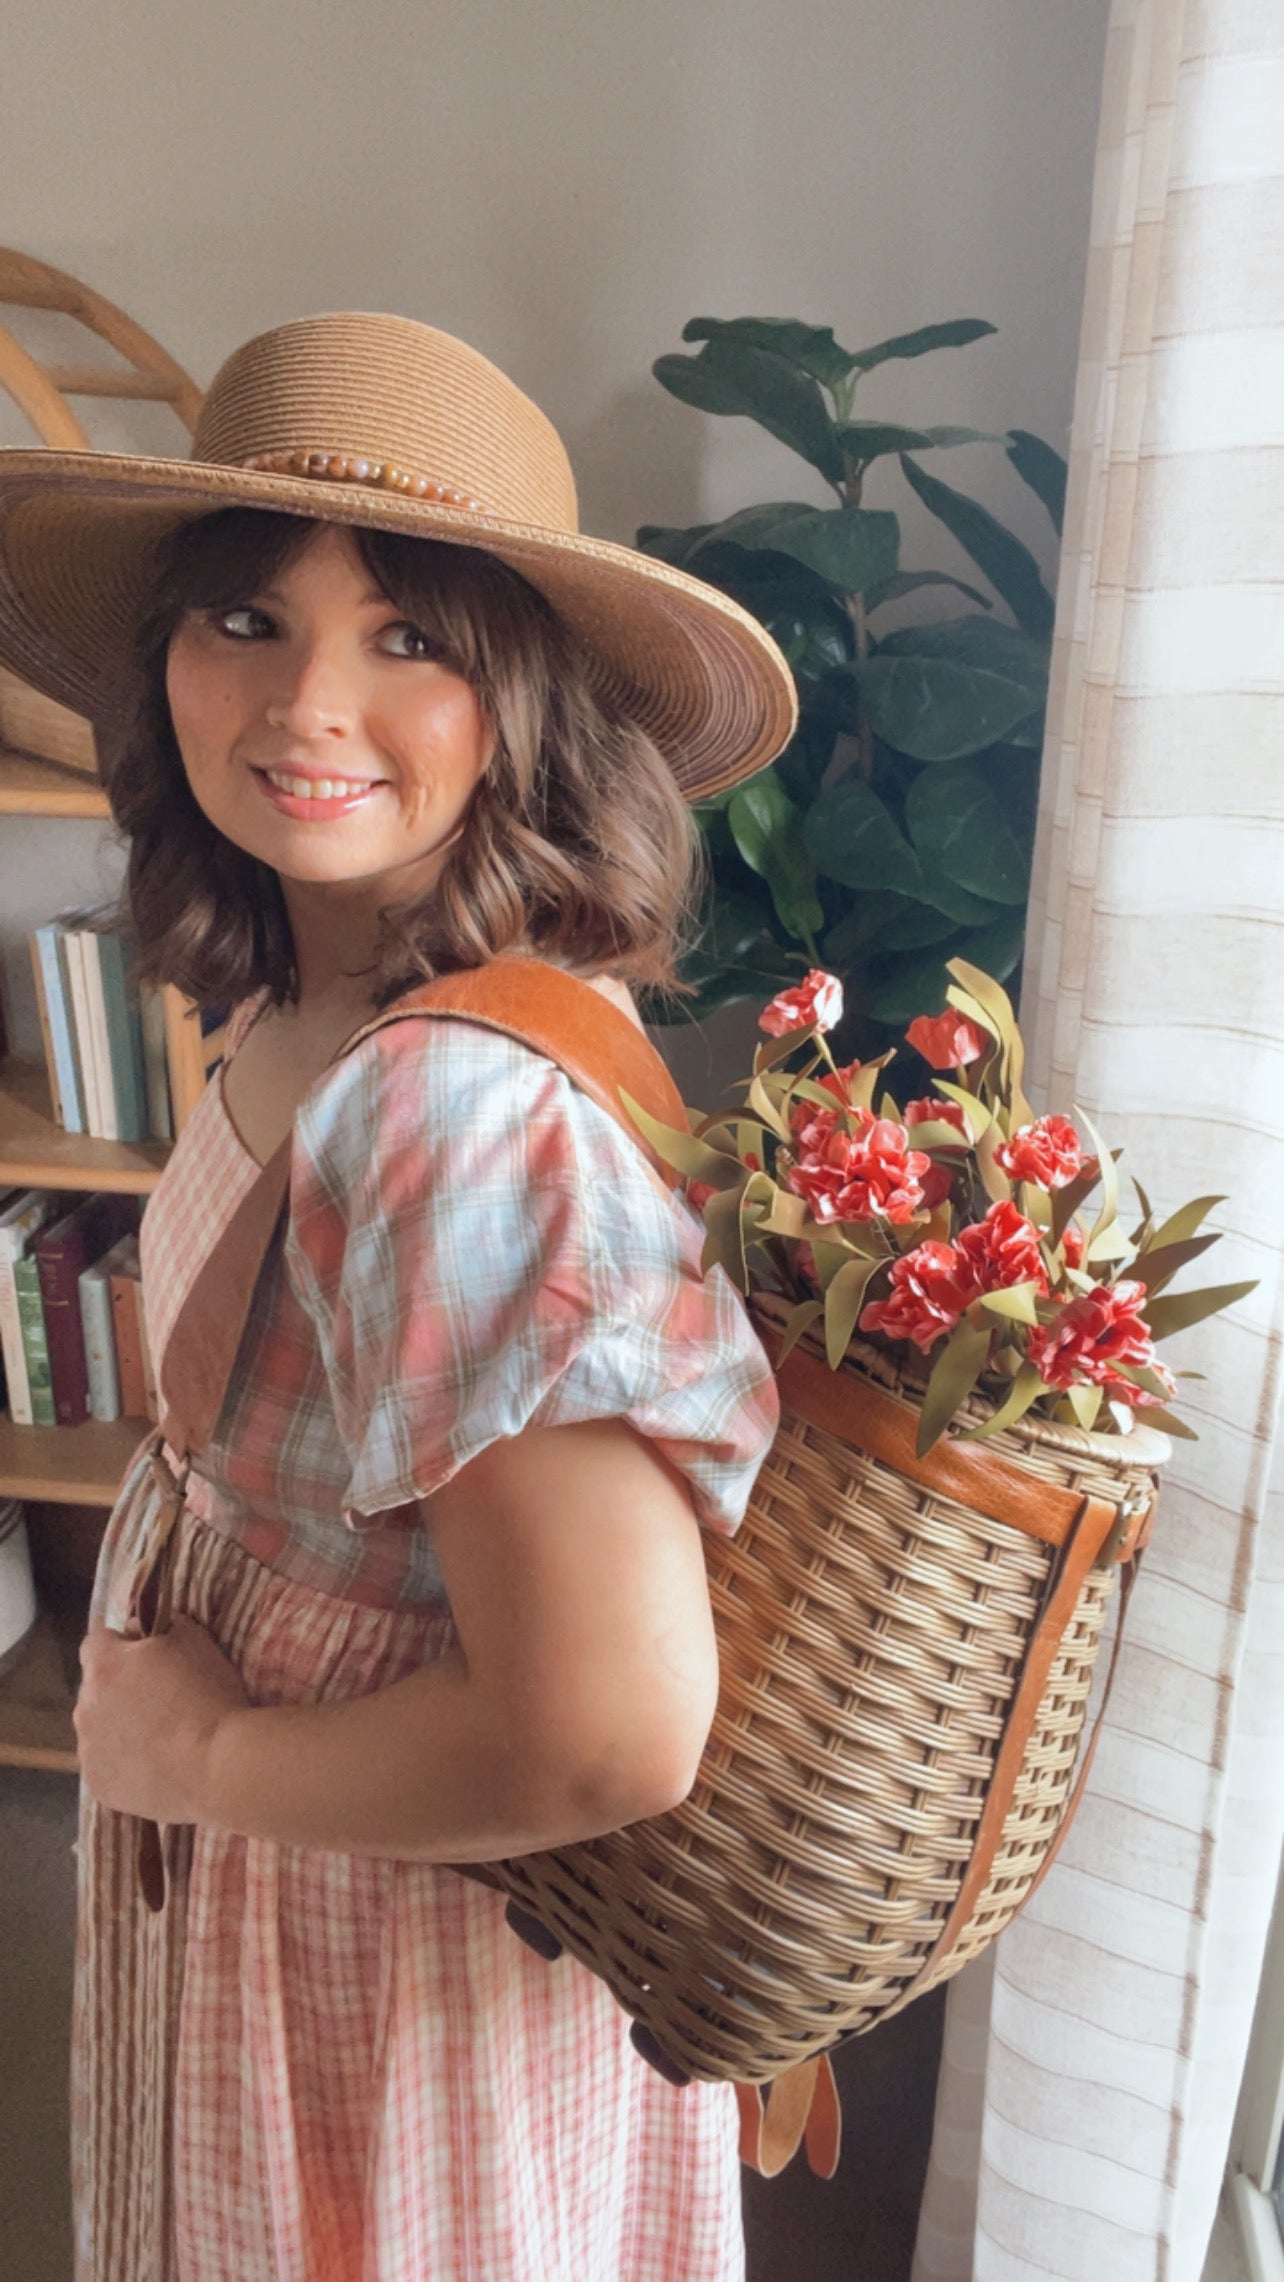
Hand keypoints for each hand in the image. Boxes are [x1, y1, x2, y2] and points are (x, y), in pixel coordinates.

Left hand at [75, 1614, 251, 1824]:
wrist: (217, 1767)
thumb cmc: (209, 1697)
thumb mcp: (196, 1641)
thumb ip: (162, 1625)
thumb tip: (141, 1630)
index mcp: (105, 1666)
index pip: (97, 1641)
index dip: (122, 1644)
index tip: (147, 1655)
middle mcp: (85, 1706)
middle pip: (95, 1688)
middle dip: (119, 1688)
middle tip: (160, 1699)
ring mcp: (89, 1750)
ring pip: (98, 1728)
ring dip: (118, 1726)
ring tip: (160, 1738)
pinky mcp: (98, 1785)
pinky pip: (105, 1765)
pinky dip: (123, 1763)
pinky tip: (156, 1766)